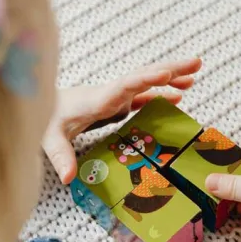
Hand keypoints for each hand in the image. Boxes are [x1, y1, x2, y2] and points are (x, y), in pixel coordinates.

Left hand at [43, 58, 201, 184]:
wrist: (45, 108)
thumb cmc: (47, 120)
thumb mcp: (50, 138)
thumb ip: (60, 156)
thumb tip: (68, 178)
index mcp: (98, 99)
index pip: (125, 85)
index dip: (146, 79)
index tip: (166, 73)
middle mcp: (111, 93)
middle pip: (144, 76)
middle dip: (170, 69)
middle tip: (196, 63)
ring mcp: (116, 97)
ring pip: (148, 83)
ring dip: (171, 78)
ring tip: (195, 74)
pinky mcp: (118, 103)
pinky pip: (144, 96)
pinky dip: (162, 94)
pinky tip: (178, 95)